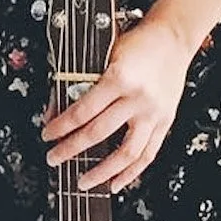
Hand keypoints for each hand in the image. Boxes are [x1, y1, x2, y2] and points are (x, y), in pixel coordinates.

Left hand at [42, 17, 192, 192]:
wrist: (173, 37)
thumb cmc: (137, 42)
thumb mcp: (104, 54)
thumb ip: (80, 82)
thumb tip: (56, 110)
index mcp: (120, 78)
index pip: (82, 110)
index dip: (61, 126)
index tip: (47, 135)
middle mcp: (138, 98)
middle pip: (99, 132)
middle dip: (71, 149)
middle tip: (54, 158)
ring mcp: (154, 113)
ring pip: (127, 152)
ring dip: (102, 171)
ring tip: (83, 181)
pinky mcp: (165, 122)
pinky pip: (148, 154)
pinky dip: (131, 173)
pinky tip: (116, 182)